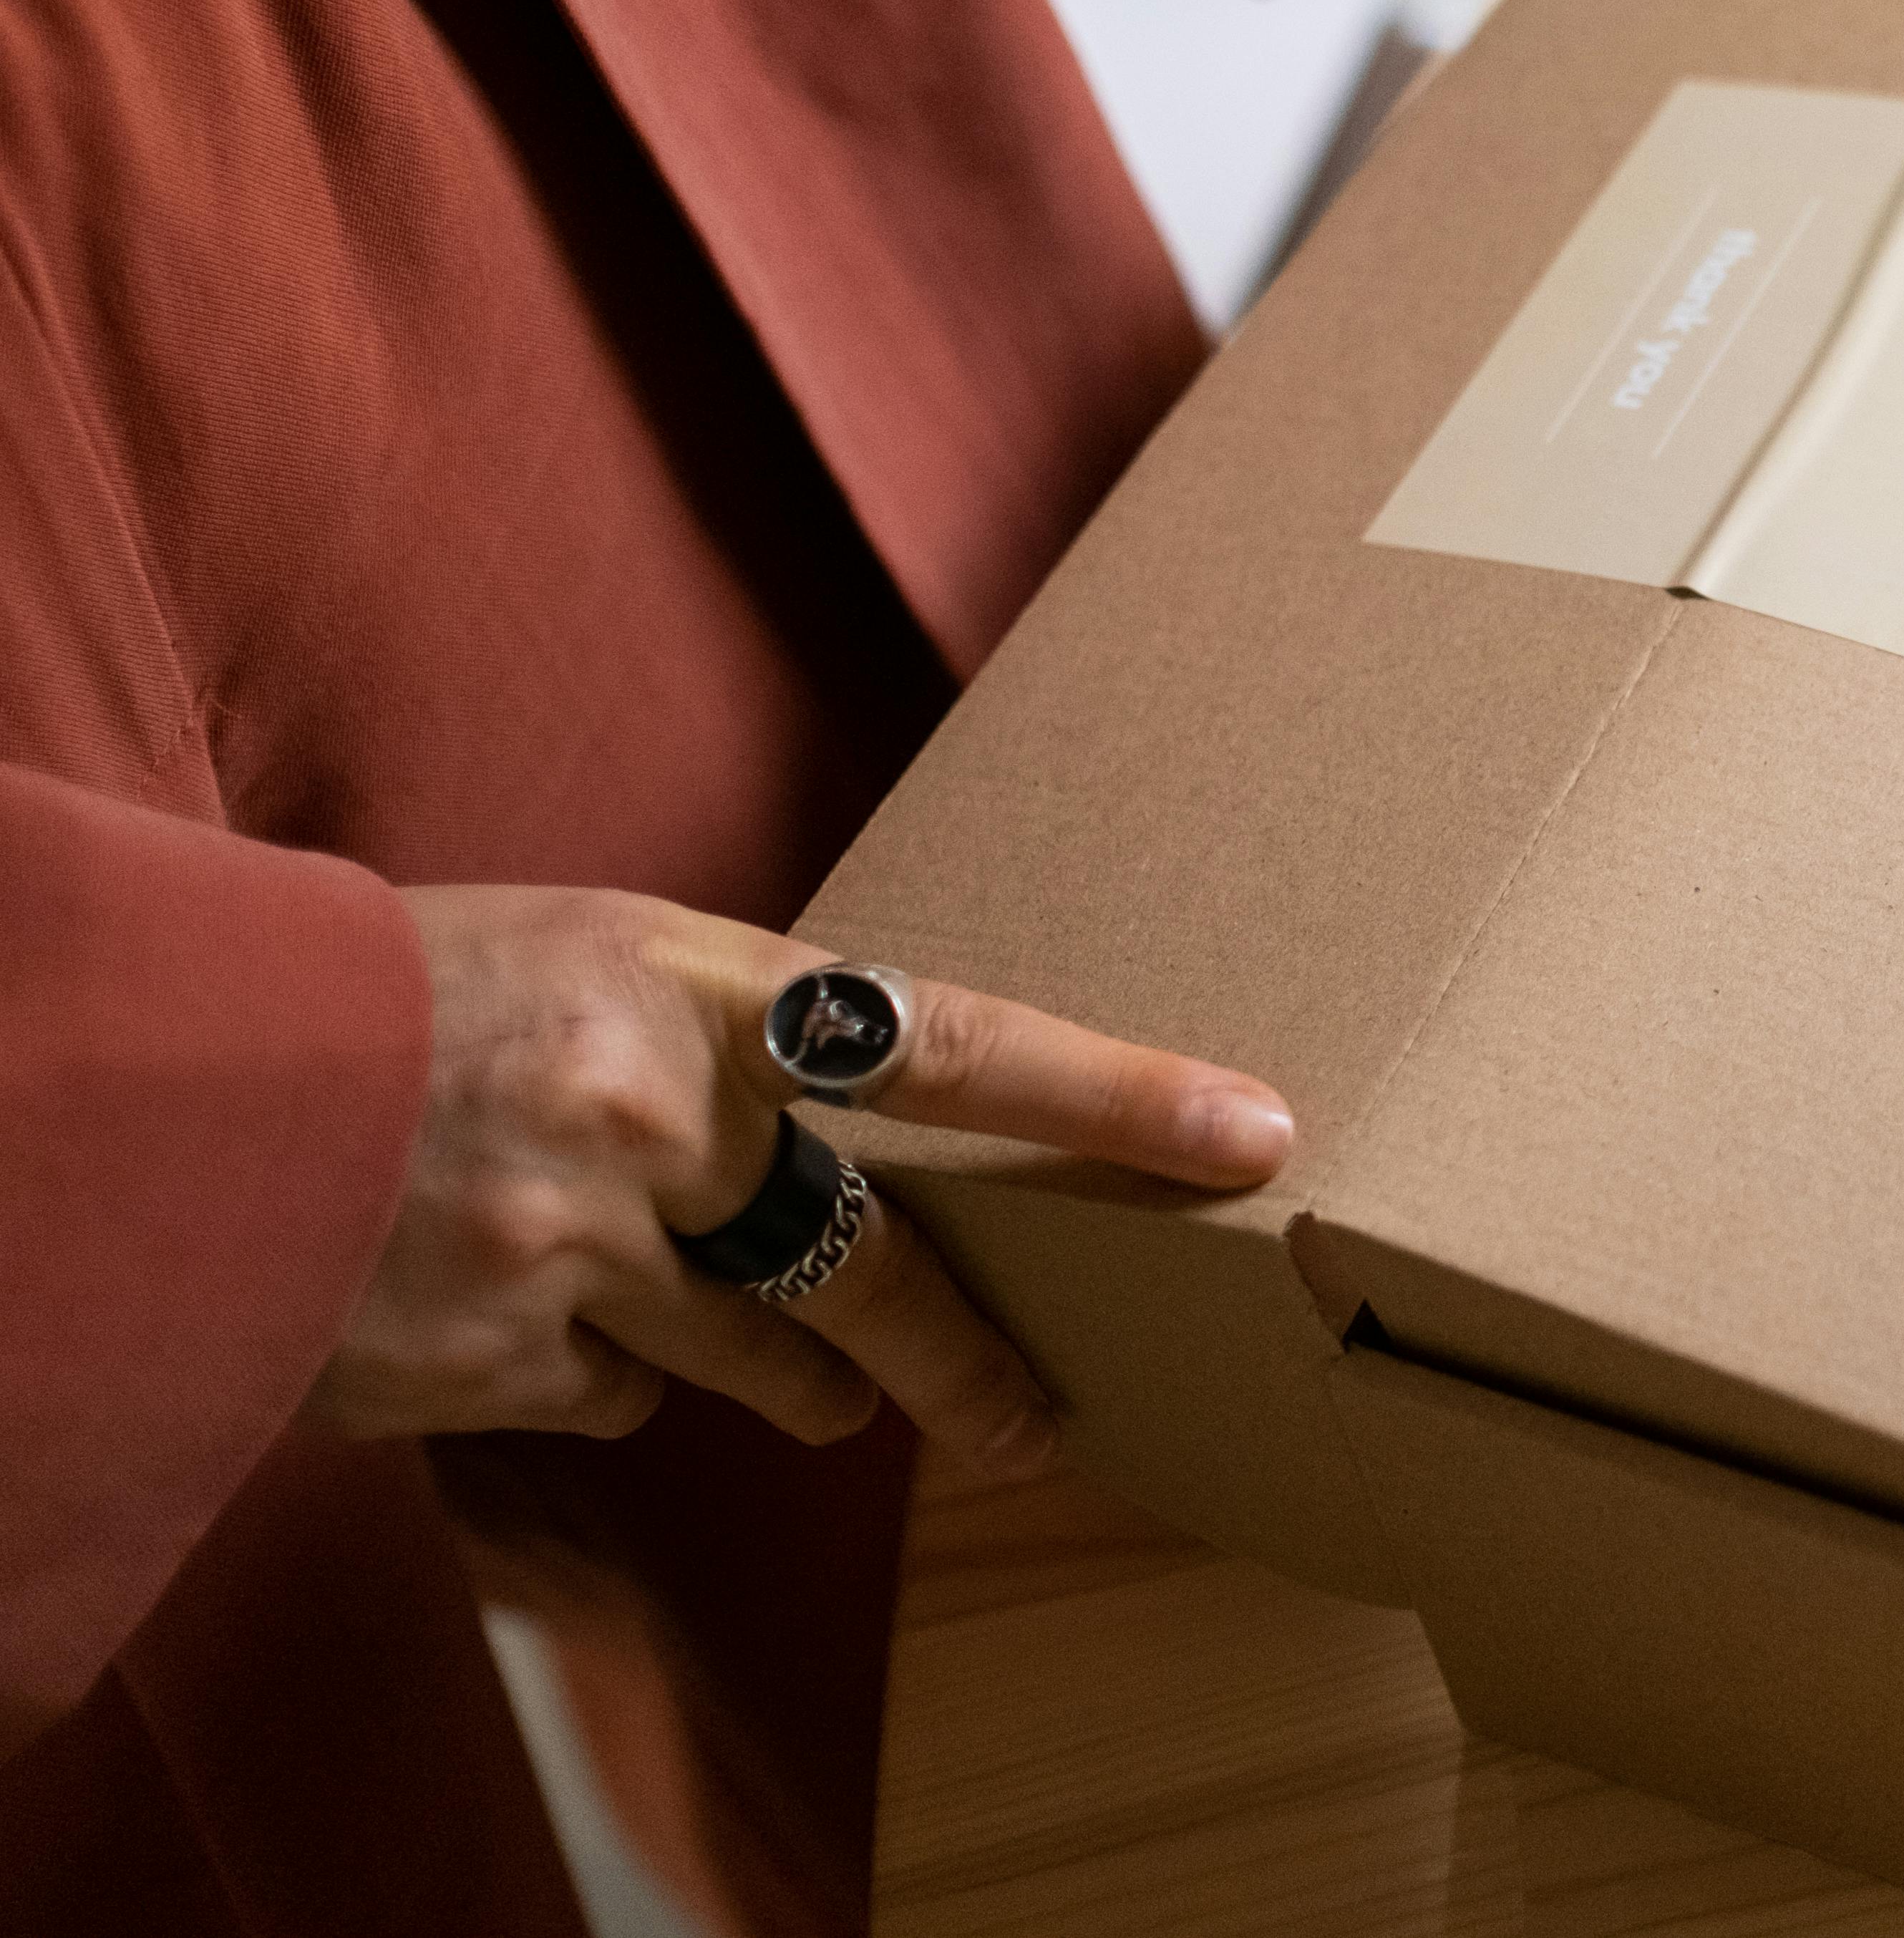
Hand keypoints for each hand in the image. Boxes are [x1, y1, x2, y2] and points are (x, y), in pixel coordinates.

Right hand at [307, 886, 1294, 1476]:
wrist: (175, 1088)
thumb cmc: (404, 994)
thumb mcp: (590, 958)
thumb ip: (740, 1037)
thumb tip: (873, 1123)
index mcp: (694, 985)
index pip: (960, 1042)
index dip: (1115, 1094)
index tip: (1250, 1132)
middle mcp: (654, 1117)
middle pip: (878, 1273)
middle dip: (966, 1366)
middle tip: (1034, 1424)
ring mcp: (571, 1246)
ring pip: (756, 1360)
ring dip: (772, 1372)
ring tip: (734, 1340)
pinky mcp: (491, 1359)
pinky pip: (612, 1403)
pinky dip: (596, 1382)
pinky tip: (520, 1319)